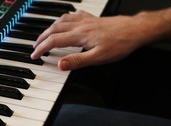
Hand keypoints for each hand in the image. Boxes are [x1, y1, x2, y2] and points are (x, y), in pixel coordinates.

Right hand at [31, 10, 145, 70]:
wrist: (135, 30)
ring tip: (45, 35)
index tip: (34, 56)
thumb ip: (77, 61)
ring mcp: (86, 21)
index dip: (41, 49)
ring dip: (50, 28)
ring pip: (62, 20)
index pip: (53, 41)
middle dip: (42, 38)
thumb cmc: (120, 44)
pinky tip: (65, 20)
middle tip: (35, 46)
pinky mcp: (93, 19)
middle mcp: (80, 25)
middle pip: (54, 29)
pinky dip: (64, 18)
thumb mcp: (98, 58)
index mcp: (79, 35)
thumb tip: (59, 65)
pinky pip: (73, 15)